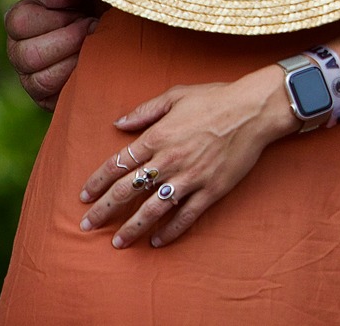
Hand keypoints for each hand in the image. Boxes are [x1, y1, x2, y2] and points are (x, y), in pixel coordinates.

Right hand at [5, 0, 103, 109]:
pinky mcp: (48, 100)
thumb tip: (54, 3)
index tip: (81, 13)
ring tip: (95, 47)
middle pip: (26, 55)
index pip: (18, 23)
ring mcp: (32, 78)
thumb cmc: (108, 3)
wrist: (133, 32)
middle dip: (68, 41)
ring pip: (38, 80)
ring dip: (75, 60)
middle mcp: (20, 50)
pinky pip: (52, 99)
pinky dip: (76, 81)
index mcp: (25, 20)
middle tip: (93, 30)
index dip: (54, 19)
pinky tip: (94, 66)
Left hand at [77, 67, 297, 248]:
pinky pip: (186, 216)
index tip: (84, 197)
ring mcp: (190, 178)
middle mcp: (168, 161)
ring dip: (132, 228)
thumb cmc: (216, 99)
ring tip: (118, 243)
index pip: (117, 164)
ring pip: (153, 210)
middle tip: (87, 225)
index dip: (97, 182)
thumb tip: (118, 123)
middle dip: (104, 210)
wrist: (254, 110)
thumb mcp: (176, 95)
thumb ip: (145, 111)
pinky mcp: (211, 190)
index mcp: (156, 137)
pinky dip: (171, 231)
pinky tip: (158, 241)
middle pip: (126, 191)